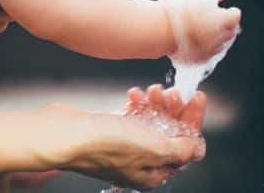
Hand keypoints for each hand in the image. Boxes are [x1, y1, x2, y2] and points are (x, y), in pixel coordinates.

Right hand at [42, 88, 205, 190]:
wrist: (66, 134)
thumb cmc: (106, 145)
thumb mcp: (153, 149)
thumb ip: (180, 150)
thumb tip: (198, 150)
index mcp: (154, 172)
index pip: (185, 146)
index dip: (193, 121)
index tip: (196, 97)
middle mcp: (140, 160)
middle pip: (168, 131)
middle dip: (173, 109)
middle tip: (173, 92)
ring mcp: (125, 144)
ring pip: (150, 120)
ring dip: (154, 103)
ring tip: (151, 91)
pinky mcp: (111, 129)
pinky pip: (132, 115)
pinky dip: (136, 103)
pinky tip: (133, 94)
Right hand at [159, 0, 240, 62]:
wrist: (158, 31)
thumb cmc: (176, 12)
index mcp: (223, 19)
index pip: (235, 15)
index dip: (228, 11)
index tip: (221, 9)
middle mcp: (221, 37)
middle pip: (230, 31)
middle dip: (224, 25)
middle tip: (211, 19)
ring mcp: (210, 51)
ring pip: (219, 44)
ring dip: (214, 37)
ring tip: (200, 30)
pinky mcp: (199, 61)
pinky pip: (206, 54)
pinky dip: (203, 48)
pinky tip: (193, 40)